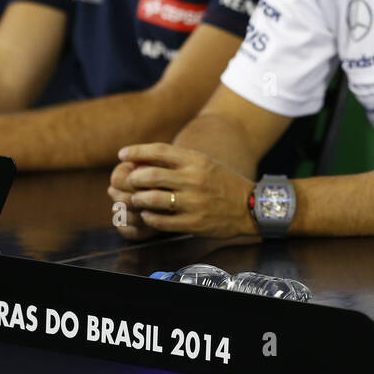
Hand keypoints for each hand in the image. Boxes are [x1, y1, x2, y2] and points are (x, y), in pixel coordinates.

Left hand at [116, 143, 257, 237]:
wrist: (251, 207)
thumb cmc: (224, 184)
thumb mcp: (205, 164)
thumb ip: (180, 162)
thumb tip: (147, 160)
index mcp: (196, 161)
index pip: (159, 151)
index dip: (136, 151)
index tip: (122, 154)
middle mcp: (193, 179)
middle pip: (149, 175)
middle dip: (132, 178)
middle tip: (128, 181)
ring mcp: (193, 202)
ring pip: (151, 199)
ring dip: (138, 199)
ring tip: (136, 200)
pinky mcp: (193, 222)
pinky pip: (161, 221)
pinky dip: (149, 218)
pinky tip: (148, 215)